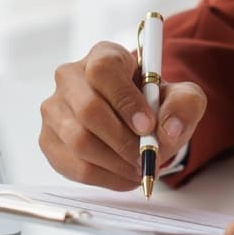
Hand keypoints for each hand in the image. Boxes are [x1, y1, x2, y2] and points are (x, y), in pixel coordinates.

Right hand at [40, 41, 206, 190]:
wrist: (135, 123)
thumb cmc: (153, 105)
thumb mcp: (181, 97)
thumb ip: (184, 105)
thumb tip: (167, 129)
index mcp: (102, 56)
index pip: (103, 71)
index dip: (125, 100)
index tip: (148, 126)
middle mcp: (70, 77)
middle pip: (88, 109)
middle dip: (123, 141)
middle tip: (147, 157)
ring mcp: (54, 109)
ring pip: (79, 142)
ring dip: (116, 163)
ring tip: (139, 168)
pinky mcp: (49, 140)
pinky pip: (73, 166)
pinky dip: (105, 178)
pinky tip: (124, 176)